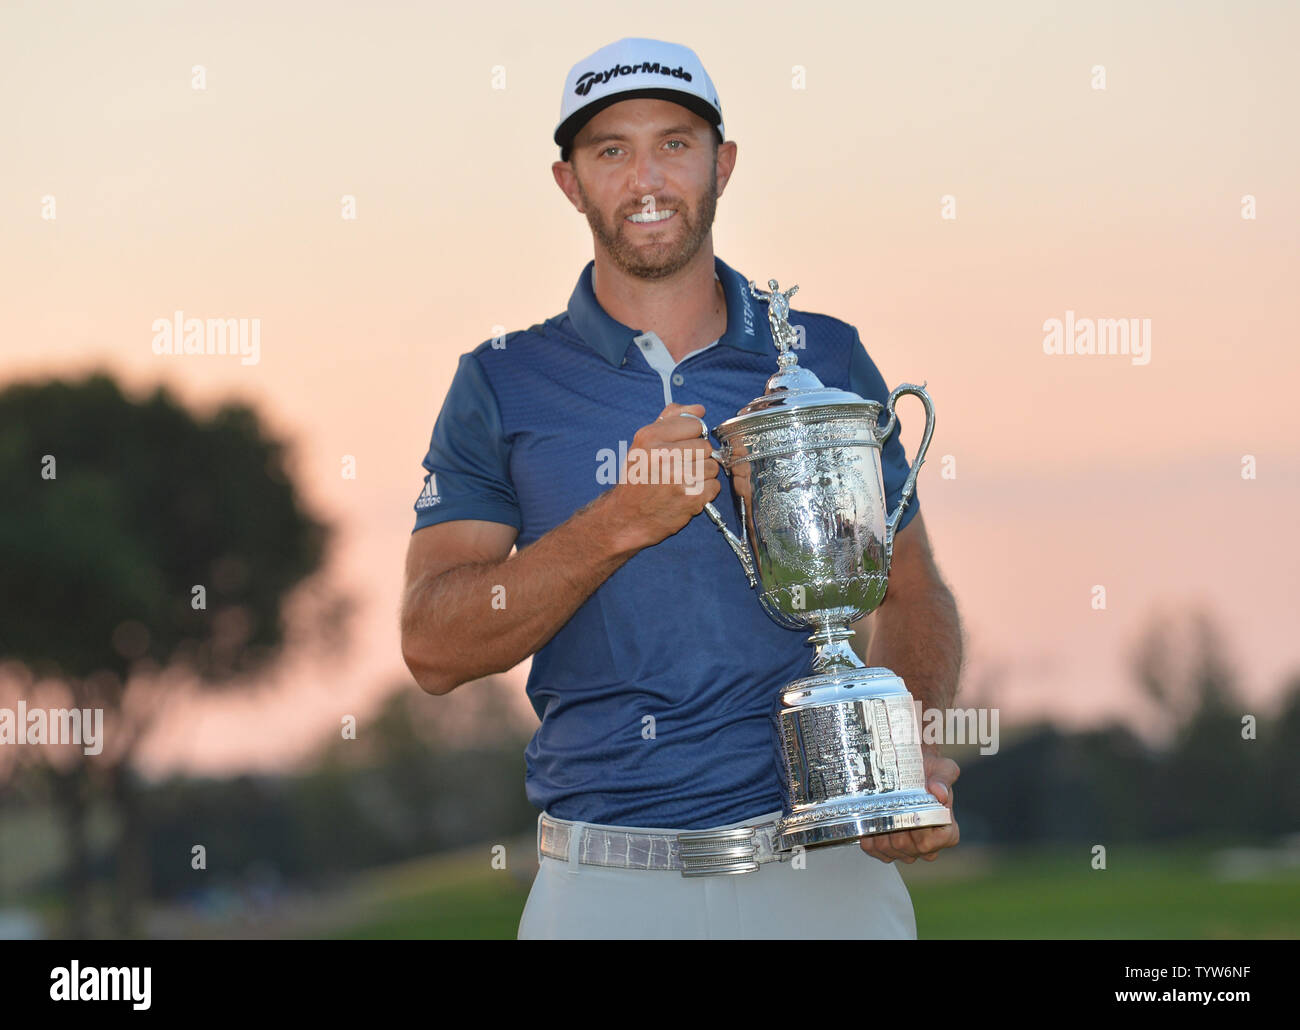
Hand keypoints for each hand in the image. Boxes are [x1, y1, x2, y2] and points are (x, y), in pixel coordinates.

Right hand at [605, 403, 721, 549]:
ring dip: (703, 476)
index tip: (680, 447)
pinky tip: (687, 494)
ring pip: (713, 467)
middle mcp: (663, 454)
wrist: (627, 517)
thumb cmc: (637, 478)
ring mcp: (679, 477)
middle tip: (680, 468)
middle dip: (697, 458)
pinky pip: (714, 486)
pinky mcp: (691, 497)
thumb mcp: (644, 443)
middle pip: (706, 447)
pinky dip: (705, 493)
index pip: (695, 424)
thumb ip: (670, 420)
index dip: (691, 437)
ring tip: (683, 482)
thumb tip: (699, 409)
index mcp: (650, 437)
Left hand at [858, 747, 959, 863]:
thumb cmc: (929, 770)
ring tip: (876, 814)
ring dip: (880, 834)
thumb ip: (943, 778)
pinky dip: (870, 840)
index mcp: (947, 832)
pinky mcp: (889, 850)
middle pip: (907, 849)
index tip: (908, 812)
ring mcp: (908, 850)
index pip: (929, 843)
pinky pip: (876, 852)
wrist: (908, 766)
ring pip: (891, 851)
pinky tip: (867, 824)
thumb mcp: (942, 769)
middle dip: (895, 829)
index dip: (916, 831)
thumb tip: (939, 792)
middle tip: (887, 809)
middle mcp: (929, 846)